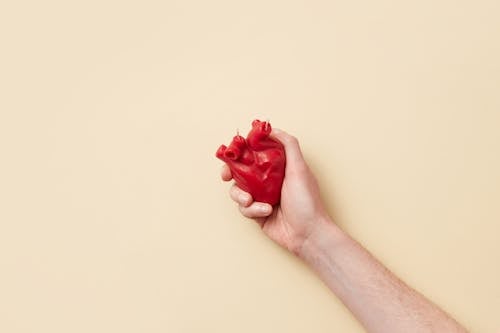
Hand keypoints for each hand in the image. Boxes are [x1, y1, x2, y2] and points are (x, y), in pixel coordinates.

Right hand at [220, 128, 330, 254]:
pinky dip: (253, 210)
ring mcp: (261, 197)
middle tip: (226, 175)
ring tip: (251, 201)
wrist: (308, 234)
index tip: (234, 151)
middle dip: (230, 172)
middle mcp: (268, 180)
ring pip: (238, 190)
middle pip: (240, 170)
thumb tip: (272, 128)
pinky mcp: (257, 213)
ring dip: (241, 195)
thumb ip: (288, 145)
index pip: (255, 152)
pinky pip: (244, 208)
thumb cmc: (307, 202)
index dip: (242, 150)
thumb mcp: (300, 169)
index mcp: (278, 167)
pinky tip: (266, 212)